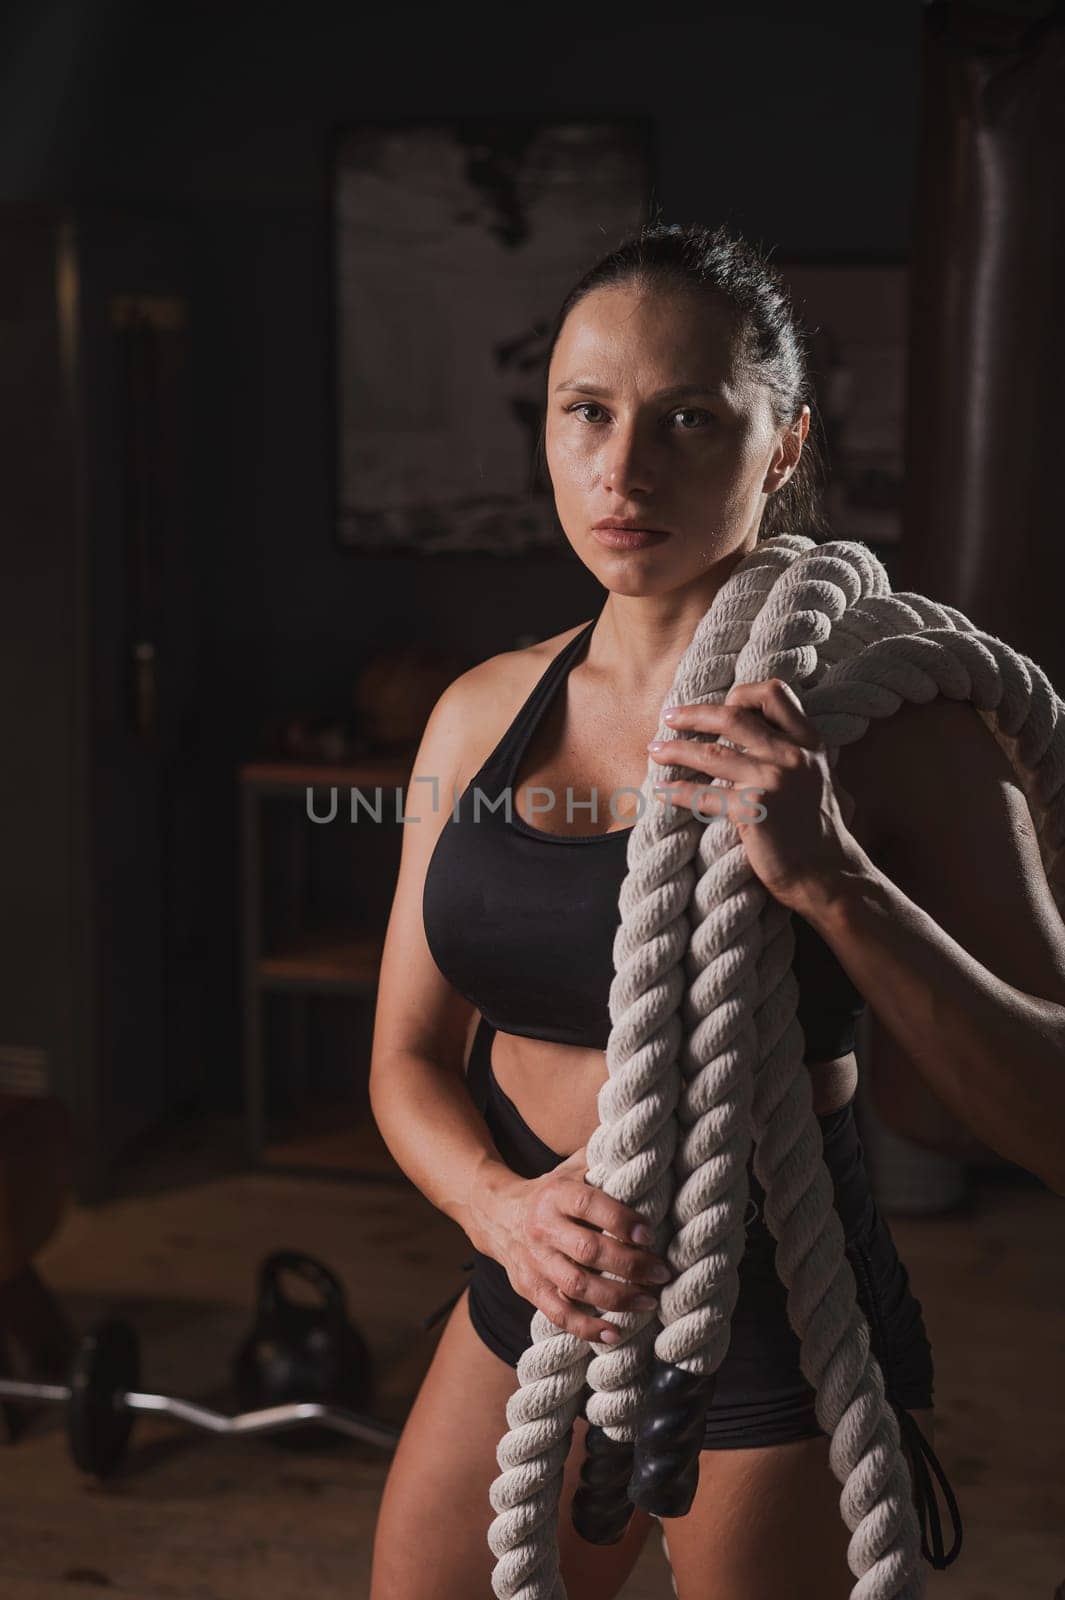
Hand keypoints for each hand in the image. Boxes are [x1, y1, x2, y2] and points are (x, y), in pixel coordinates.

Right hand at [484, 1145, 671, 1343]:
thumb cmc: (550, 1190)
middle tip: (661, 1273)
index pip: (589, 1205)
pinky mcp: (529, 1288)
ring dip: (616, 1298)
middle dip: (630, 1265)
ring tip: (648, 1302)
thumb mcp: (571, 1169)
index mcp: (556, 1194)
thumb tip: (642, 1145)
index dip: (621, 1220)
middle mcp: (543, 1227)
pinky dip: (587, 1327)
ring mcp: (535, 1261)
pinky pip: (558, 1313)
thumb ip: (603, 1160)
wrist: (496, 1213)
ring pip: (576, 1285)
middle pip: (588, 1250)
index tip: (650, 1234)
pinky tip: (615, 1333)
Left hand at [646, 678, 861, 912]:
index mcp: (808, 743)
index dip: (741, 693)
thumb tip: (747, 731)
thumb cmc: (816, 831)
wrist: (827, 875)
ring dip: (675, 750)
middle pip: (733, 716)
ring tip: (654, 751)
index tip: (719, 705)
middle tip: (668, 717)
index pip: (773, 694)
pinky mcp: (753, 810)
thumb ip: (789, 752)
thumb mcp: (814, 778)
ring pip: (711, 753)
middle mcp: (791, 756)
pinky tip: (661, 792)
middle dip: (693, 714)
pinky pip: (703, 795)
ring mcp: (772, 781)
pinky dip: (677, 792)